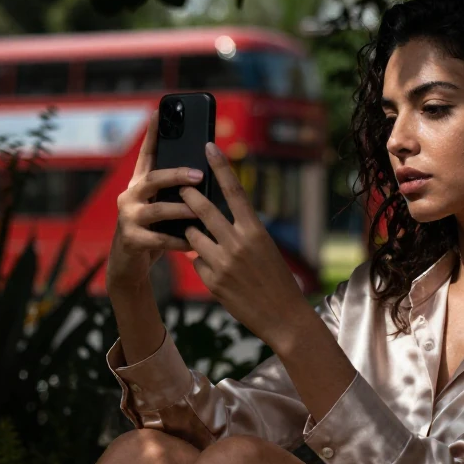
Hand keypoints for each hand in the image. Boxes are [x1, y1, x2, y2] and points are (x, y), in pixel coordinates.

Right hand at [107, 108, 203, 302]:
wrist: (130, 264)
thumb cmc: (153, 231)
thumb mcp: (162, 207)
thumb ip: (174, 193)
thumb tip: (205, 177)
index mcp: (140, 185)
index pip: (147, 155)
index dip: (152, 134)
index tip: (159, 111)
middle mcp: (130, 196)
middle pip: (152, 179)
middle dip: (176, 175)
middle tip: (199, 175)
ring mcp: (128, 218)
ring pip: (156, 209)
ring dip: (180, 209)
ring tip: (198, 210)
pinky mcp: (131, 239)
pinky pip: (158, 239)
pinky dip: (177, 241)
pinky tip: (191, 242)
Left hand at [181, 142, 312, 349]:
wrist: (283, 316)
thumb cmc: (277, 279)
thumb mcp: (265, 248)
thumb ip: (242, 232)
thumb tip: (215, 221)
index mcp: (255, 230)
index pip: (234, 191)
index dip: (220, 167)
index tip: (208, 147)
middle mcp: (238, 243)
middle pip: (203, 210)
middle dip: (188, 196)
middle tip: (180, 188)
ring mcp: (223, 263)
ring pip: (193, 237)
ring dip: (193, 235)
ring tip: (203, 240)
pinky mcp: (213, 282)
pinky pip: (198, 264)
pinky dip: (203, 265)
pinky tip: (218, 274)